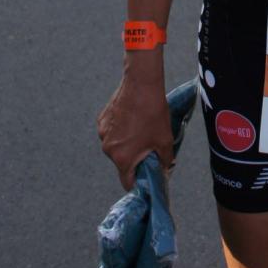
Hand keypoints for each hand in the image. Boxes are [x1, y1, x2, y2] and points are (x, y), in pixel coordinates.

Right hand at [97, 51, 173, 189]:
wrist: (142, 85)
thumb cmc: (154, 113)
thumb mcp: (165, 140)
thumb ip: (165, 160)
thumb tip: (165, 169)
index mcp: (123, 158)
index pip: (127, 182)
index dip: (138, 182)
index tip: (146, 178)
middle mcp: (108, 149)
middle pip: (122, 162)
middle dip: (135, 158)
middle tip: (149, 147)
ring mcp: (103, 133)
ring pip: (116, 146)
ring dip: (127, 143)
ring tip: (142, 129)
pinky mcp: (102, 120)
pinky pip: (112, 131)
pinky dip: (121, 130)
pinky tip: (133, 118)